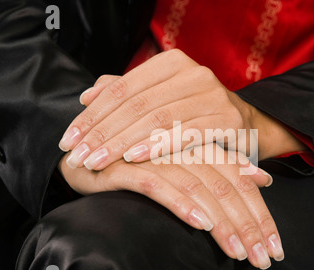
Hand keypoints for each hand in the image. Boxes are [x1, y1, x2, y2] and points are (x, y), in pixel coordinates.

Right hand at [58, 143, 283, 269]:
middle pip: (224, 184)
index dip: (258, 209)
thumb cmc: (143, 161)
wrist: (87, 153)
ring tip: (239, 252)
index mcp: (197, 143)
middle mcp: (180, 146)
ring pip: (197, 187)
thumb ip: (222, 167)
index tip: (274, 243)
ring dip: (221, 222)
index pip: (238, 177)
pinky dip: (181, 203)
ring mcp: (152, 154)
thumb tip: (263, 178)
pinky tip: (200, 224)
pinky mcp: (126, 166)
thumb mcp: (186, 163)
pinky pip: (158, 185)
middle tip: (264, 257)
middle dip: (248, 224)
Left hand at [59, 49, 306, 170]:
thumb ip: (126, 93)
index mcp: (172, 63)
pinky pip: (186, 134)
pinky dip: (156, 146)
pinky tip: (132, 159)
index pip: (121, 88)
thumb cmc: (195, 115)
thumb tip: (87, 95)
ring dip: (121, 143)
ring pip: (157, 119)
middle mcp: (193, 73)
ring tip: (95, 162)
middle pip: (136, 105)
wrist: (245, 125)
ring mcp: (212, 95)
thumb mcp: (160, 99)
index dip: (91, 115)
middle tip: (76, 157)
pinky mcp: (227, 119)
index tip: (68, 139)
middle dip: (101, 133)